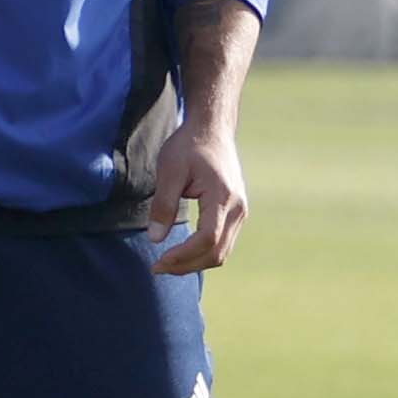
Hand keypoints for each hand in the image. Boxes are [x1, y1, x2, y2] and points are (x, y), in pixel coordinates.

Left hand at [148, 119, 248, 274]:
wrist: (212, 130)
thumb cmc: (188, 146)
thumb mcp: (169, 171)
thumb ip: (163, 205)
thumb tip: (156, 239)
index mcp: (223, 196)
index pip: (207, 238)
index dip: (183, 255)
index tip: (159, 261)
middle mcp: (238, 208)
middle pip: (217, 252)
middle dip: (187, 265)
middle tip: (157, 268)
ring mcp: (241, 212)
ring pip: (222, 252)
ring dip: (195, 263)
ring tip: (167, 263)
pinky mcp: (236, 214)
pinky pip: (223, 243)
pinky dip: (203, 254)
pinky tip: (182, 253)